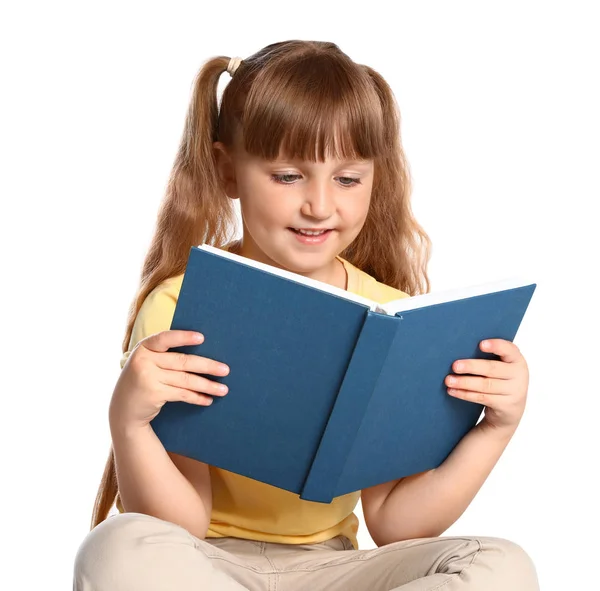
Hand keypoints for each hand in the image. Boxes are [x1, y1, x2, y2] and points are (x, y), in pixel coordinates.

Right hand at [109, 330, 229, 430]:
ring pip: (185, 379)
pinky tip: (208, 399)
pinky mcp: (154, 394)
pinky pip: (182, 394)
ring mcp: (148, 378)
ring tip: (223, 389)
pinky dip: (197, 397)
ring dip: (207, 385)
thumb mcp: (146, 362)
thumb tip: (202, 349)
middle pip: (182, 361)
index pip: (164, 338)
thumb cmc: (142, 380)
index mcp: (144, 347)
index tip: (202, 338)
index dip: (183, 337)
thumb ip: (164, 355)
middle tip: (226, 370)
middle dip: (207, 366)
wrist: (123, 410)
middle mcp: (144, 361)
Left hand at [445, 339, 528, 434]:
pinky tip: (453, 390)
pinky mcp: (506, 405)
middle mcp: (519, 375)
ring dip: (465, 382)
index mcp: (517, 359)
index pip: (509, 349)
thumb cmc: (500, 379)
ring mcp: (514, 391)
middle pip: (492, 369)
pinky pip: (482, 398)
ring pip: (485, 385)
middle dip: (471, 367)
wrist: (511, 408)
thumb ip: (489, 357)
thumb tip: (458, 348)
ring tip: (449, 380)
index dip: (496, 346)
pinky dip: (465, 394)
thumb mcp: (501, 366)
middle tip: (455, 366)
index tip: (481, 344)